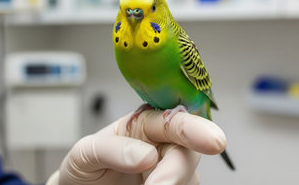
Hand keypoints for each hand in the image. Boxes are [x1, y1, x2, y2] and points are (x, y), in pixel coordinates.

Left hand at [46, 109, 226, 184]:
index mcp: (145, 124)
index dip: (195, 128)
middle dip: (177, 170)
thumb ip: (112, 150)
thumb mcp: (86, 153)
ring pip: (189, 177)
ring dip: (172, 184)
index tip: (212, 141)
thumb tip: (147, 156)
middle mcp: (163, 145)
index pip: (174, 120)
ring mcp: (170, 170)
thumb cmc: (86, 167)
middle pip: (188, 151)